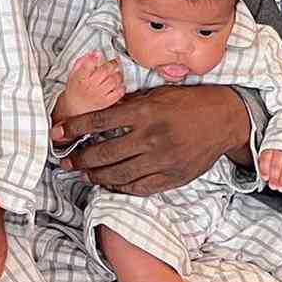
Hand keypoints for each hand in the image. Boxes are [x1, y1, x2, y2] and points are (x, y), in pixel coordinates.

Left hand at [54, 83, 249, 194]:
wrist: (224, 118)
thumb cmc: (187, 102)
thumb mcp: (156, 94)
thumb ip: (128, 105)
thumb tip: (98, 109)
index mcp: (145, 112)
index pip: (99, 121)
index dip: (74, 129)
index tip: (58, 133)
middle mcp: (152, 137)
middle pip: (104, 153)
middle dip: (80, 158)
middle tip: (66, 161)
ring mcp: (163, 160)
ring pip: (119, 175)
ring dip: (96, 176)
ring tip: (83, 174)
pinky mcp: (173, 177)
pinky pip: (139, 187)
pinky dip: (120, 188)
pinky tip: (109, 184)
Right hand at [55, 52, 124, 122]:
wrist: (74, 107)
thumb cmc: (75, 89)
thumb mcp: (73, 73)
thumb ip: (82, 61)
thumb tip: (95, 53)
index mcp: (81, 77)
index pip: (88, 64)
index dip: (95, 57)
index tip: (98, 54)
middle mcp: (91, 86)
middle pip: (105, 71)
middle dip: (112, 64)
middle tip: (114, 63)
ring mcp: (99, 94)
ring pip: (114, 81)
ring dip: (118, 75)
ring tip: (116, 73)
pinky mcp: (106, 102)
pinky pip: (118, 93)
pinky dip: (121, 87)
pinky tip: (119, 85)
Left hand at [258, 148, 281, 190]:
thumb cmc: (276, 151)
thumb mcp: (267, 152)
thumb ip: (265, 163)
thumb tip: (264, 177)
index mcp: (270, 147)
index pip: (266, 158)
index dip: (265, 169)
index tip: (265, 177)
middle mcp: (281, 150)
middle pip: (277, 165)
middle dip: (275, 178)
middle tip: (273, 186)